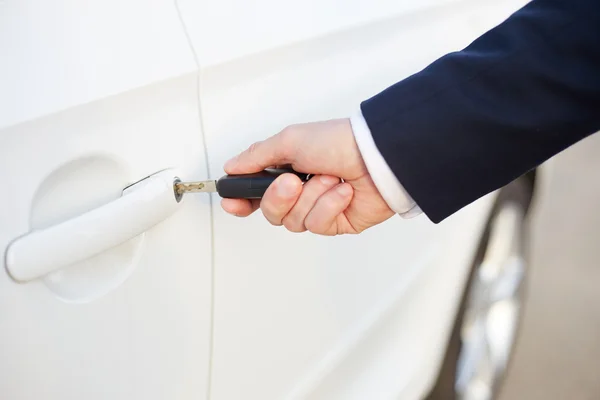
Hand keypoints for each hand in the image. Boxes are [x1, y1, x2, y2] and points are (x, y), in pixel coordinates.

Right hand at [221, 118, 393, 234]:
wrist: (378, 157)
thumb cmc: (339, 142)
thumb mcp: (289, 140)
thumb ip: (257, 157)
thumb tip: (232, 166)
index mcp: (287, 169)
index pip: (256, 192)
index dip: (241, 200)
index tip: (232, 201)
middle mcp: (301, 190)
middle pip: (272, 212)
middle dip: (280, 198)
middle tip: (294, 182)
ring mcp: (318, 208)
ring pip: (294, 221)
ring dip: (312, 197)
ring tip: (330, 179)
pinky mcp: (336, 222)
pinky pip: (318, 224)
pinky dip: (330, 206)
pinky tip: (343, 191)